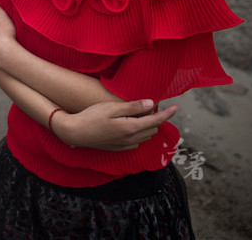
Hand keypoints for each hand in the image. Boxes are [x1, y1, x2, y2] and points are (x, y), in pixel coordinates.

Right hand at [54, 100, 177, 150]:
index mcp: (131, 128)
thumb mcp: (111, 108)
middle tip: (150, 105)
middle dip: (156, 118)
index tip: (176, 107)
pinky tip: (131, 125)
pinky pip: (136, 142)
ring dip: (148, 126)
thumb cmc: (91, 117)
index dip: (167, 114)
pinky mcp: (119, 148)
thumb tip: (151, 103)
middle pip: (153, 129)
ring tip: (141, 114)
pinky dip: (139, 133)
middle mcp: (131, 139)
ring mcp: (125, 145)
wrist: (75, 132)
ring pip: (146, 136)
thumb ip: (132, 107)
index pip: (156, 121)